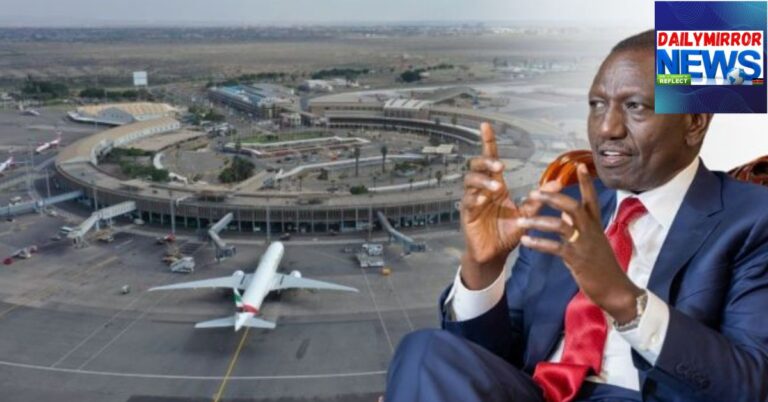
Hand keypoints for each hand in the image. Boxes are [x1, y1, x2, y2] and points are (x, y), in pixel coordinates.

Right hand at [460, 122, 561, 289]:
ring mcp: (473, 201)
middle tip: (499, 166)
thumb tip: (558, 182)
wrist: (494, 254)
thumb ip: (539, 199)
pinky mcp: (467, 215)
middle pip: (475, 166)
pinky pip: (468, 201)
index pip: (490, 158)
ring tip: (496, 186)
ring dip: (482, 180)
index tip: (486, 125)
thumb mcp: (526, 214)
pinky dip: (475, 198)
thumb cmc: (507, 233)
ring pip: (470, 181)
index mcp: (495, 186)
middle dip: (485, 162)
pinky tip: (484, 199)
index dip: (488, 142)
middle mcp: (482, 189)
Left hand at [516, 163, 641, 322]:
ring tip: (520, 221)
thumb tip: (565, 212)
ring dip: (538, 221)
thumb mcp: (591, 241)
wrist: (614, 289)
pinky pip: (554, 247)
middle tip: (533, 192)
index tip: (579, 165)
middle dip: (552, 197)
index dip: (585, 182)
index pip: (591, 198)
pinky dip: (538, 243)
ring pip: (560, 225)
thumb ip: (578, 225)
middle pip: (572, 205)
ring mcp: (583, 243)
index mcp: (595, 224)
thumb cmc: (601, 264)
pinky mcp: (576, 258)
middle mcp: (590, 230)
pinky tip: (525, 241)